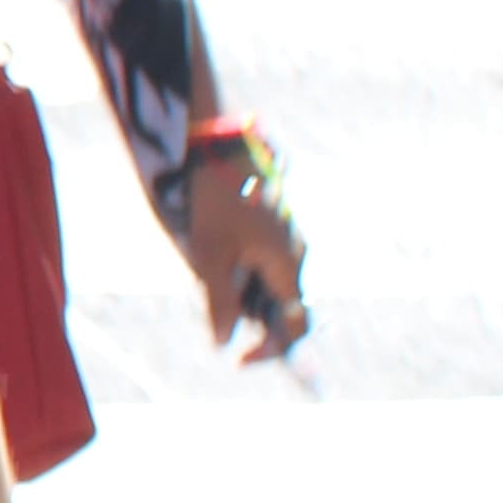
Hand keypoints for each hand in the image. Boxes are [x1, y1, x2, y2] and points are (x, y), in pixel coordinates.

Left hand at [172, 159, 307, 361]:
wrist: (212, 142)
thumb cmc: (212, 198)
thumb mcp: (209, 255)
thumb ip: (220, 302)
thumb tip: (224, 341)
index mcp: (288, 264)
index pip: (295, 325)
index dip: (271, 350)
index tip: (238, 360)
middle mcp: (296, 251)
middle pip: (278, 304)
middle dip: (248, 314)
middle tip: (212, 302)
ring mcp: (285, 235)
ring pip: (266, 280)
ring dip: (239, 288)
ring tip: (206, 258)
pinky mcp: (270, 222)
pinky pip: (259, 259)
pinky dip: (237, 267)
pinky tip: (210, 241)